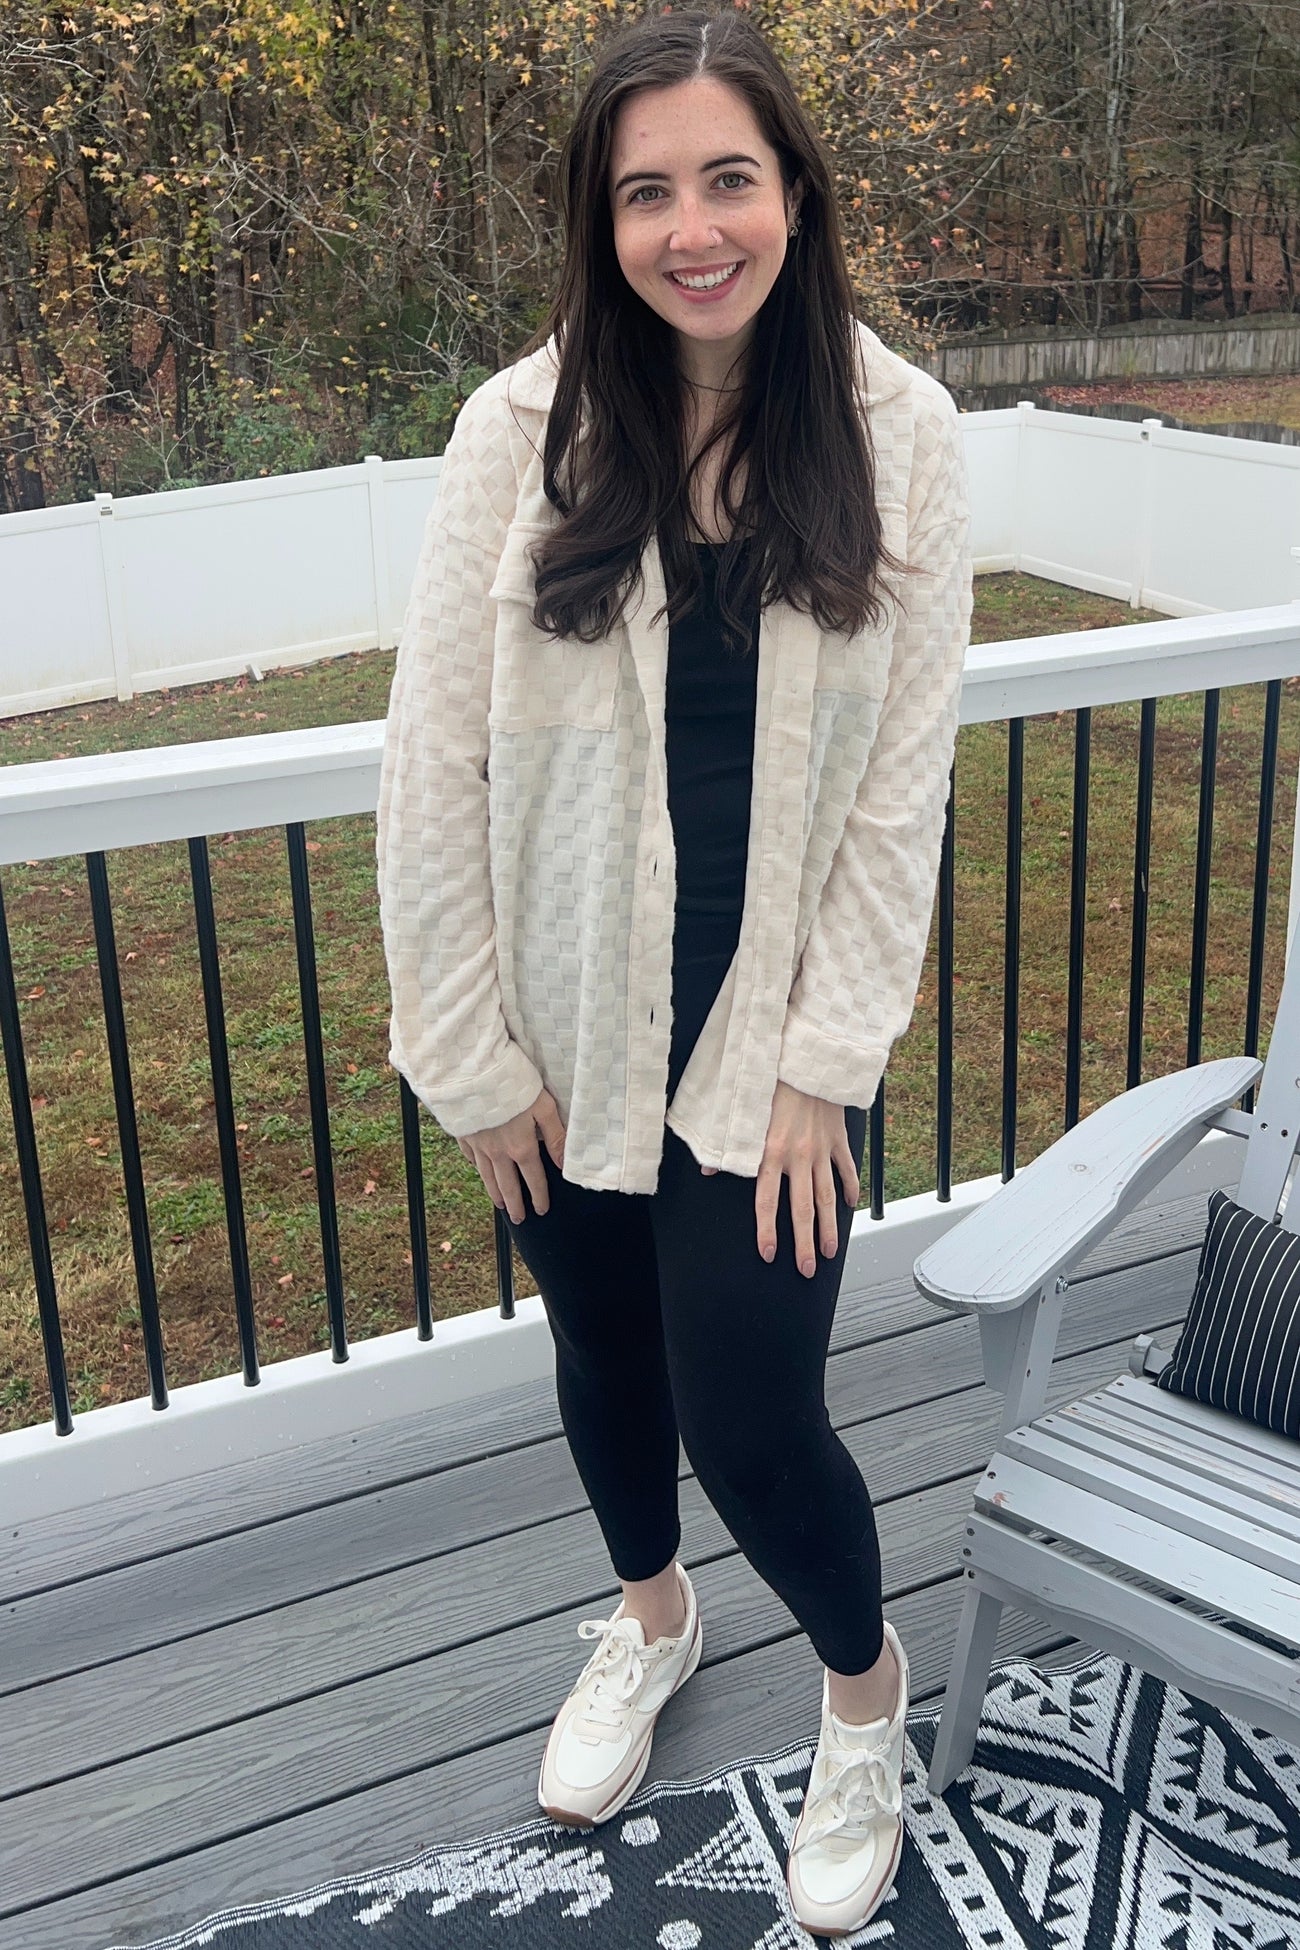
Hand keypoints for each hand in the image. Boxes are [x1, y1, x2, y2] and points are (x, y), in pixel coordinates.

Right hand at [456, 1088, 565, 1221]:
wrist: (472, 1072)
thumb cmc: (513, 1084)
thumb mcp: (544, 1106)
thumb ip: (555, 1136)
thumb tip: (564, 1164)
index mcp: (521, 1146)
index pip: (533, 1178)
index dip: (539, 1196)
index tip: (541, 1210)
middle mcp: (498, 1151)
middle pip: (508, 1184)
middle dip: (515, 1204)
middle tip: (519, 1219)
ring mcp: (478, 1144)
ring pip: (487, 1176)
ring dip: (495, 1192)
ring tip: (500, 1205)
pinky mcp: (463, 1133)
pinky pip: (470, 1157)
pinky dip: (476, 1167)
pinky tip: (478, 1171)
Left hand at [700, 1079, 859, 1276]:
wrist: (810, 1058)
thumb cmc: (772, 1082)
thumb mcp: (742, 1112)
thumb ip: (728, 1145)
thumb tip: (708, 1170)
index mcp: (771, 1153)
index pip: (767, 1202)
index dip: (768, 1231)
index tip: (769, 1254)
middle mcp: (799, 1157)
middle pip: (802, 1209)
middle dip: (804, 1243)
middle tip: (807, 1269)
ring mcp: (822, 1150)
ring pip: (827, 1197)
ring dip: (829, 1227)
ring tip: (830, 1251)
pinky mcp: (837, 1138)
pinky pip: (845, 1169)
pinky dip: (849, 1187)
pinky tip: (848, 1206)